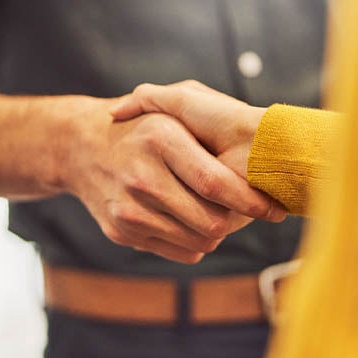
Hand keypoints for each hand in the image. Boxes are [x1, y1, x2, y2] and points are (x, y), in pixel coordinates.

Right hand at [62, 96, 285, 263]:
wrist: (81, 148)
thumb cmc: (144, 125)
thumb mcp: (173, 104)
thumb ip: (212, 111)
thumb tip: (260, 142)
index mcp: (160, 138)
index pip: (214, 183)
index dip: (251, 201)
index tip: (275, 208)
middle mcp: (141, 177)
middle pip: (211, 222)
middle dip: (238, 221)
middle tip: (249, 211)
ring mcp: (129, 210)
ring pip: (199, 243)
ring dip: (217, 232)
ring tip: (218, 212)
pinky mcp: (121, 233)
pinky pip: (181, 253)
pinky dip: (195, 242)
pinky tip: (190, 220)